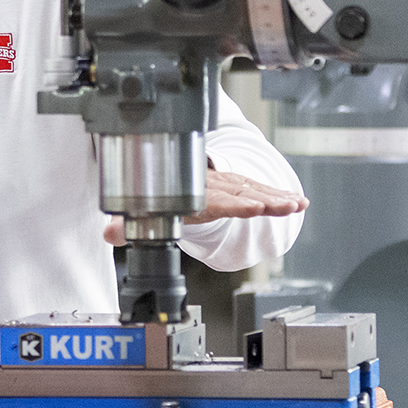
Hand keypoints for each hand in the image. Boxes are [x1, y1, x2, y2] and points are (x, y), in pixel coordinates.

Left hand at [100, 170, 309, 242]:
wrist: (177, 173)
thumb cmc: (165, 196)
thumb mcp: (144, 211)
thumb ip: (128, 224)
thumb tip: (109, 233)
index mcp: (192, 195)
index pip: (214, 199)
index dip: (232, 203)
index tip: (252, 206)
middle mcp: (213, 187)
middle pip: (241, 193)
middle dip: (264, 199)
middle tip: (286, 206)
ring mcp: (229, 185)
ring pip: (255, 189)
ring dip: (277, 197)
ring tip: (297, 204)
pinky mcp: (240, 187)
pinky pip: (261, 190)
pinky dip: (279, 195)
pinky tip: (298, 201)